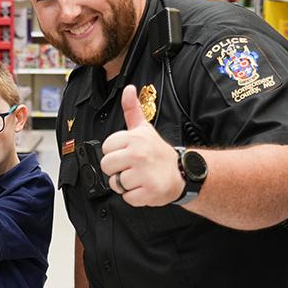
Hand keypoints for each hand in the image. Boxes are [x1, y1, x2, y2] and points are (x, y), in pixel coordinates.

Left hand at [99, 85, 183, 206]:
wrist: (182, 173)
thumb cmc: (158, 152)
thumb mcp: (144, 128)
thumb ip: (132, 110)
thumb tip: (128, 89)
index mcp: (133, 139)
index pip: (106, 149)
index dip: (115, 153)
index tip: (127, 153)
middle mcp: (137, 154)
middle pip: (106, 166)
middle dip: (116, 170)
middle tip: (132, 167)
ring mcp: (143, 173)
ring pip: (116, 183)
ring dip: (126, 184)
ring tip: (139, 177)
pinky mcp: (148, 191)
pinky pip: (127, 197)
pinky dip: (135, 196)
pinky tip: (145, 187)